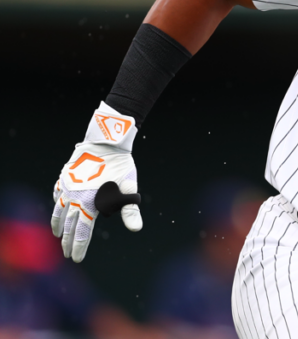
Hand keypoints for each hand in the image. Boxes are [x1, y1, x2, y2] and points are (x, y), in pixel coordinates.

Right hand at [51, 103, 142, 261]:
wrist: (106, 142)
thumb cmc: (121, 166)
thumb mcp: (129, 189)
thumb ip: (130, 211)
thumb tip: (136, 229)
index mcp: (90, 204)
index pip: (82, 232)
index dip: (78, 246)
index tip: (76, 258)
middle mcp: (75, 198)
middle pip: (69, 225)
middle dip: (67, 241)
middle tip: (66, 254)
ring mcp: (67, 187)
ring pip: (59, 211)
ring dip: (58, 225)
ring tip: (57, 235)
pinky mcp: (64, 178)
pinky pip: (57, 194)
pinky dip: (57, 204)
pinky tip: (58, 208)